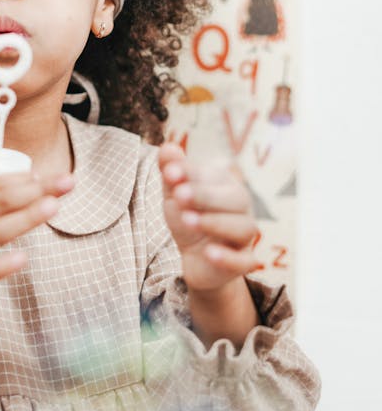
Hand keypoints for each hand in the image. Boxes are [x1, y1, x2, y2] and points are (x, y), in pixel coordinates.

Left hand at [158, 143, 260, 292]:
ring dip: (216, 223)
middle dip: (206, 195)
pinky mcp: (243, 262)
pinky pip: (244, 261)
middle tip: (179, 195)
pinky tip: (210, 253)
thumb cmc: (190, 216)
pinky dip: (229, 257)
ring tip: (188, 220)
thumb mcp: (175, 194)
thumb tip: (167, 148)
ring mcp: (244, 237)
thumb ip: (172, 172)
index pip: (214, 176)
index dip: (192, 173)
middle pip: (235, 199)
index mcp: (226, 186)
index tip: (169, 173)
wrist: (197, 258)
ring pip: (243, 228)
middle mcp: (241, 209)